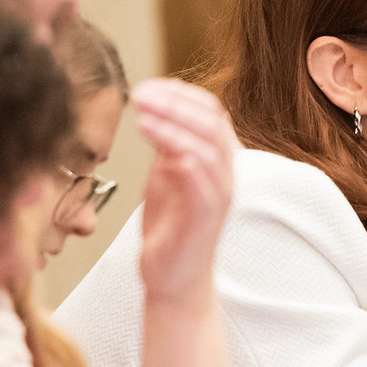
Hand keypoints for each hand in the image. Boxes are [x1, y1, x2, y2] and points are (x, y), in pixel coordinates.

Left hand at [135, 79, 237, 309]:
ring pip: (207, 145)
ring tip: (142, 113)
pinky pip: (201, 177)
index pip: (210, 112)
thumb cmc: (169, 228)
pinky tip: (154, 142)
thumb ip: (166, 146)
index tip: (149, 87)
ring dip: (173, 123)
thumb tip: (154, 111)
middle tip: (140, 94)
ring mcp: (219, 194)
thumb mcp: (165, 175)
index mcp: (218, 160)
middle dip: (174, 102)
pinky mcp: (206, 216)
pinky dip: (180, 153)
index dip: (181, 94)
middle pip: (211, 122)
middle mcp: (225, 173)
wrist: (173, 278)